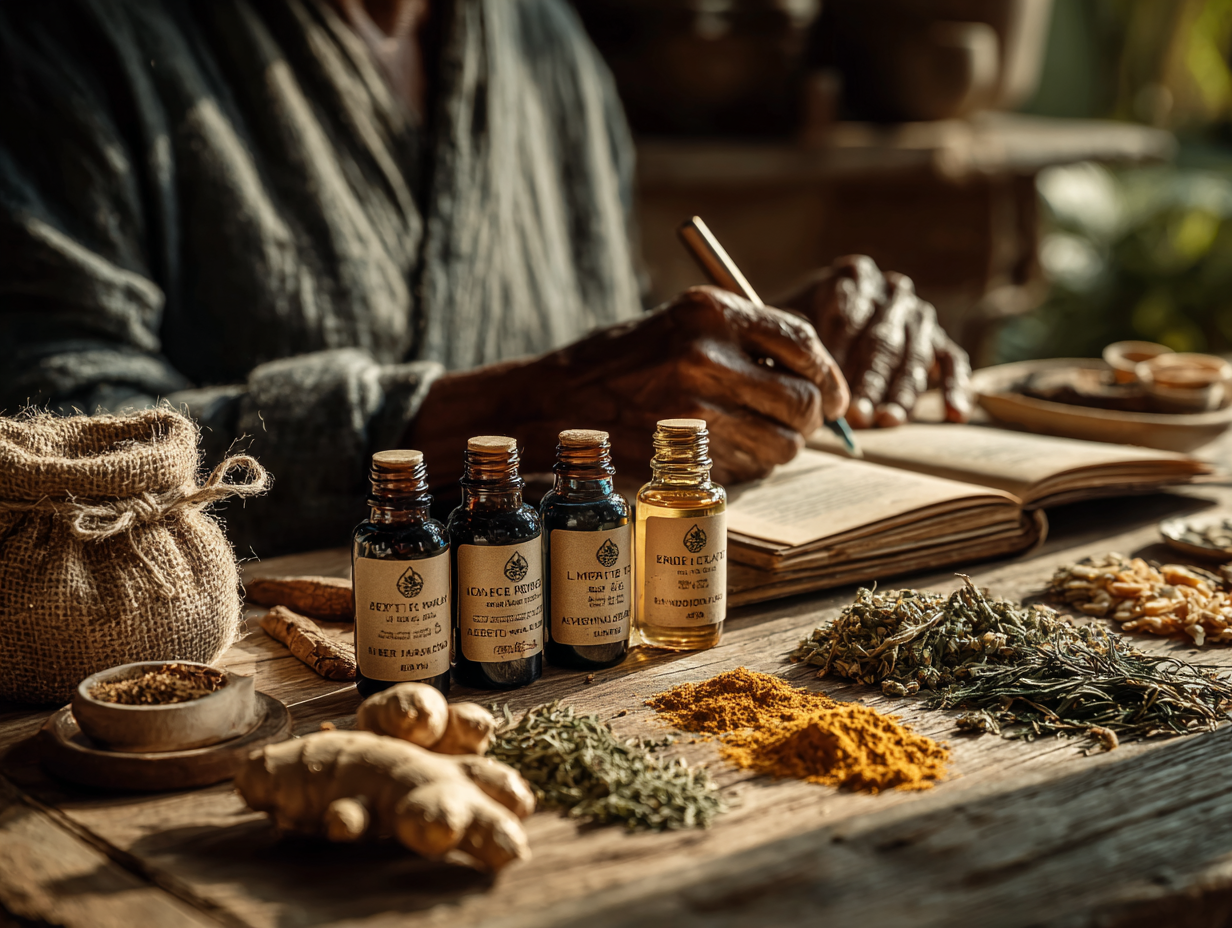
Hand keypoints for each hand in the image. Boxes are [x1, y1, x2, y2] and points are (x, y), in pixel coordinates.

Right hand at [405, 287, 847, 484]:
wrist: (548, 405)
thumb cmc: (619, 365)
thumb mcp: (679, 326)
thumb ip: (744, 340)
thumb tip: (817, 374)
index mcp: (709, 311)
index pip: (803, 342)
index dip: (830, 375)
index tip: (835, 396)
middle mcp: (704, 356)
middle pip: (802, 400)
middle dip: (809, 419)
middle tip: (797, 426)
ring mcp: (692, 411)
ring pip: (781, 445)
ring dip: (778, 449)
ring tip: (750, 439)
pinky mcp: (679, 457)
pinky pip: (745, 472)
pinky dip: (743, 470)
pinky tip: (715, 454)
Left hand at [778, 255, 971, 427]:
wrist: (832, 318)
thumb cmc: (802, 324)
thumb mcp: (789, 319)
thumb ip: (792, 334)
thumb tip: (797, 365)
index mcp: (854, 276)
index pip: (849, 314)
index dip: (838, 351)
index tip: (827, 382)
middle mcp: (892, 291)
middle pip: (883, 340)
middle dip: (869, 381)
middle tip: (855, 416)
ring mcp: (919, 314)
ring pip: (915, 355)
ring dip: (902, 392)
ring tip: (887, 421)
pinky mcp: (940, 339)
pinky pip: (953, 362)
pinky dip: (955, 387)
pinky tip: (954, 414)